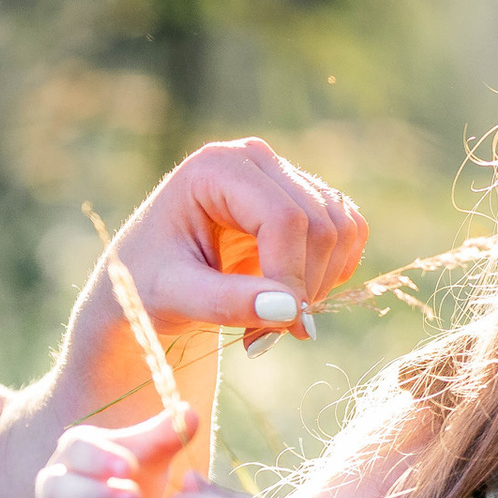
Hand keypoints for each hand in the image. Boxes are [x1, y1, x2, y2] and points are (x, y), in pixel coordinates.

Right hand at [34, 405, 202, 497]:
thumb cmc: (132, 486)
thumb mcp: (151, 463)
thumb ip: (167, 438)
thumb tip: (190, 412)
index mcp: (74, 457)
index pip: (75, 450)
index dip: (98, 458)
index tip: (127, 466)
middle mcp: (53, 490)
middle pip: (59, 488)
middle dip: (94, 494)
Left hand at [100, 138, 367, 353]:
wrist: (150, 284)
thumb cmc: (148, 286)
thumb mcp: (173, 297)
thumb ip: (224, 302)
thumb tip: (290, 310)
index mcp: (216, 168)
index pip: (282, 218)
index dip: (290, 275)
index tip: (281, 327)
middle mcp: (255, 160)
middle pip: (318, 223)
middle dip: (303, 288)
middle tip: (268, 337)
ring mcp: (284, 175)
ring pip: (341, 229)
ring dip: (318, 287)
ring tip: (270, 325)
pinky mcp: (305, 199)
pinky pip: (349, 233)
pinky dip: (331, 275)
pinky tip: (289, 302)